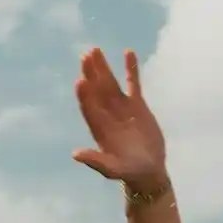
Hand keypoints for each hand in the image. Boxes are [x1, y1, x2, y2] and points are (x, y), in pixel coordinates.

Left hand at [70, 47, 168, 192]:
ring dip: (103, 67)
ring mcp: (122, 108)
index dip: (84, 95)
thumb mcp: (112, 169)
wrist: (147, 170)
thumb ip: (96, 161)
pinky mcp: (138, 105)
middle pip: (96, 90)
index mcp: (99, 128)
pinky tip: (128, 53)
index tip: (81, 81)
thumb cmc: (128, 172)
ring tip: (95, 50)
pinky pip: (133, 83)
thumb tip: (75, 154)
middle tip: (85, 55)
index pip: (89, 108)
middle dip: (91, 73)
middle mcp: (107, 115)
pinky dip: (131, 69)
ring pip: (110, 83)